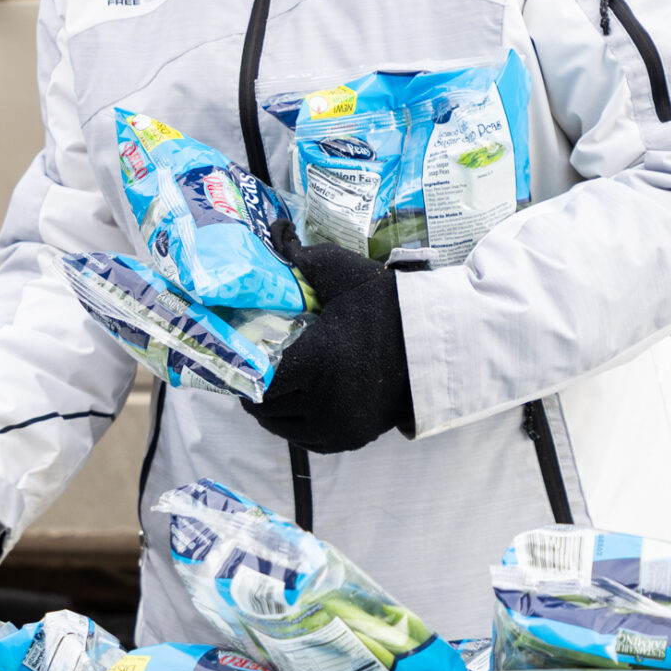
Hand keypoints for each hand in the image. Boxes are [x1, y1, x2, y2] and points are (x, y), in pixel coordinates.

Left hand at [249, 236, 413, 453]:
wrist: (430, 340)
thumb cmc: (384, 303)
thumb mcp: (343, 272)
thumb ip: (302, 256)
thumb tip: (274, 231)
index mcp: (318, 361)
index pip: (258, 378)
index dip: (243, 367)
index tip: (240, 353)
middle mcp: (325, 402)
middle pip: (264, 405)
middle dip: (255, 385)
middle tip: (255, 364)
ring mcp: (339, 426)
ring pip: (279, 425)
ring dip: (272, 406)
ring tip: (275, 382)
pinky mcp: (350, 439)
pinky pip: (303, 439)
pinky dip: (293, 422)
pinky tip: (297, 399)